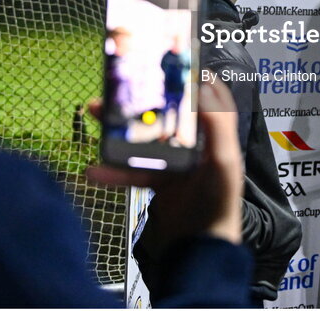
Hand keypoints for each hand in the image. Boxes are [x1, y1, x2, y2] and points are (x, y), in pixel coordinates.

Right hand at [86, 80, 242, 243]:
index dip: (191, 79)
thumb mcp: (223, 163)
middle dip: (143, 99)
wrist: (197, 256)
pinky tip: (95, 169)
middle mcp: (198, 148)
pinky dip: (114, 170)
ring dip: (120, 129)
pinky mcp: (159, 185)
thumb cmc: (218, 210)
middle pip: (168, 113)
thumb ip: (217, 125)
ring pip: (145, 138)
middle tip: (120, 86)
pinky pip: (133, 172)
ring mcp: (177, 165)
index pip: (207, 98)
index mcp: (216, 138)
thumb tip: (204, 87)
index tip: (170, 62)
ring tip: (96, 114)